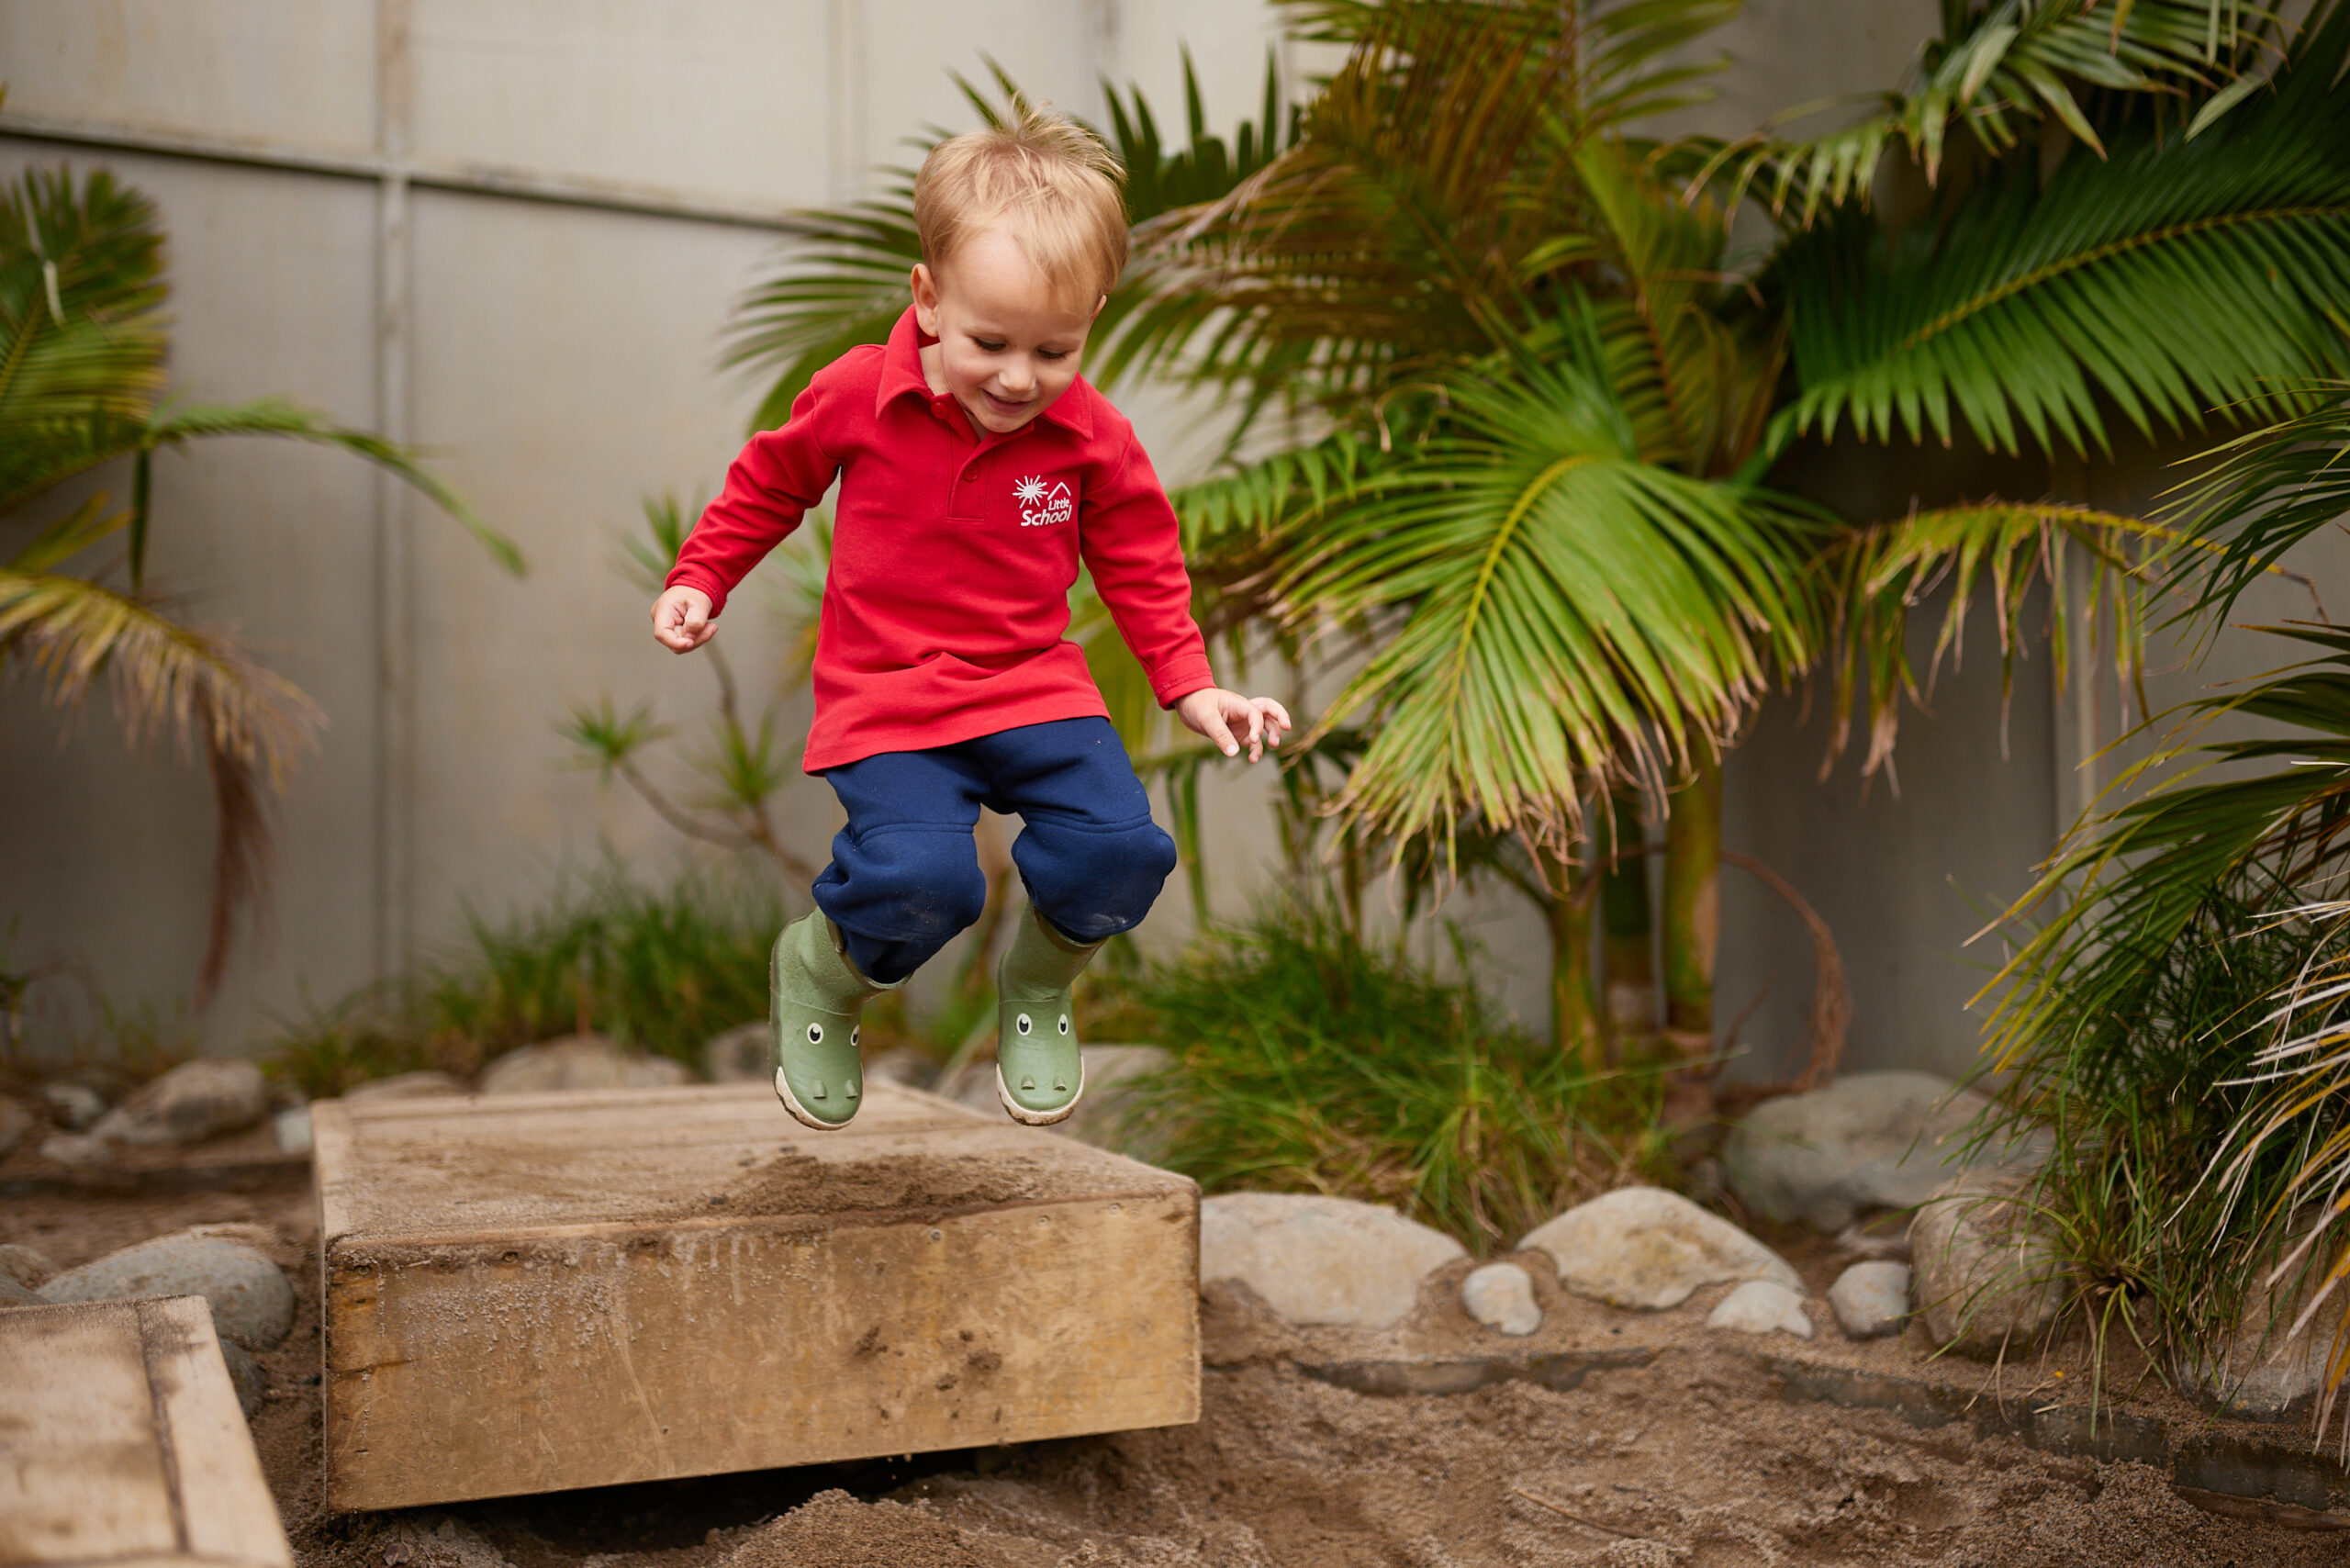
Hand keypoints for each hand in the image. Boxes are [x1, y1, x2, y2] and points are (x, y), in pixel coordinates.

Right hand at [651, 585, 715, 652]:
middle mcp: (660, 620)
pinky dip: (697, 637)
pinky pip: (684, 641)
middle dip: (694, 639)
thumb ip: (696, 621)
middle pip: (673, 642)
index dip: (676, 643)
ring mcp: (666, 626)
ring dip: (698, 639)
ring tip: (709, 626)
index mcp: (662, 610)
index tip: (691, 642)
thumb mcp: (700, 603)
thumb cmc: (695, 591)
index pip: (661, 633)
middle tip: (711, 628)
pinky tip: (705, 627)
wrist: (695, 586)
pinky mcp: (674, 630)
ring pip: (680, 645)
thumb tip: (690, 639)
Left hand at [1175, 687, 1292, 762]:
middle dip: (1280, 717)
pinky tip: (1253, 759)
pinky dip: (1256, 749)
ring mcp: (1243, 723)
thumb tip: (1234, 753)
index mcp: (1238, 703)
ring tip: (1272, 747)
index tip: (1253, 739)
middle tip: (1287, 728)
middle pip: (1270, 710)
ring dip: (1271, 735)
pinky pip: (1252, 742)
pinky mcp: (1239, 734)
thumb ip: (1220, 736)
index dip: (1258, 726)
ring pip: (1265, 726)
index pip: (1256, 712)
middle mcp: (1244, 712)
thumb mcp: (1206, 719)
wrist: (1187, 704)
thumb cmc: (1197, 705)